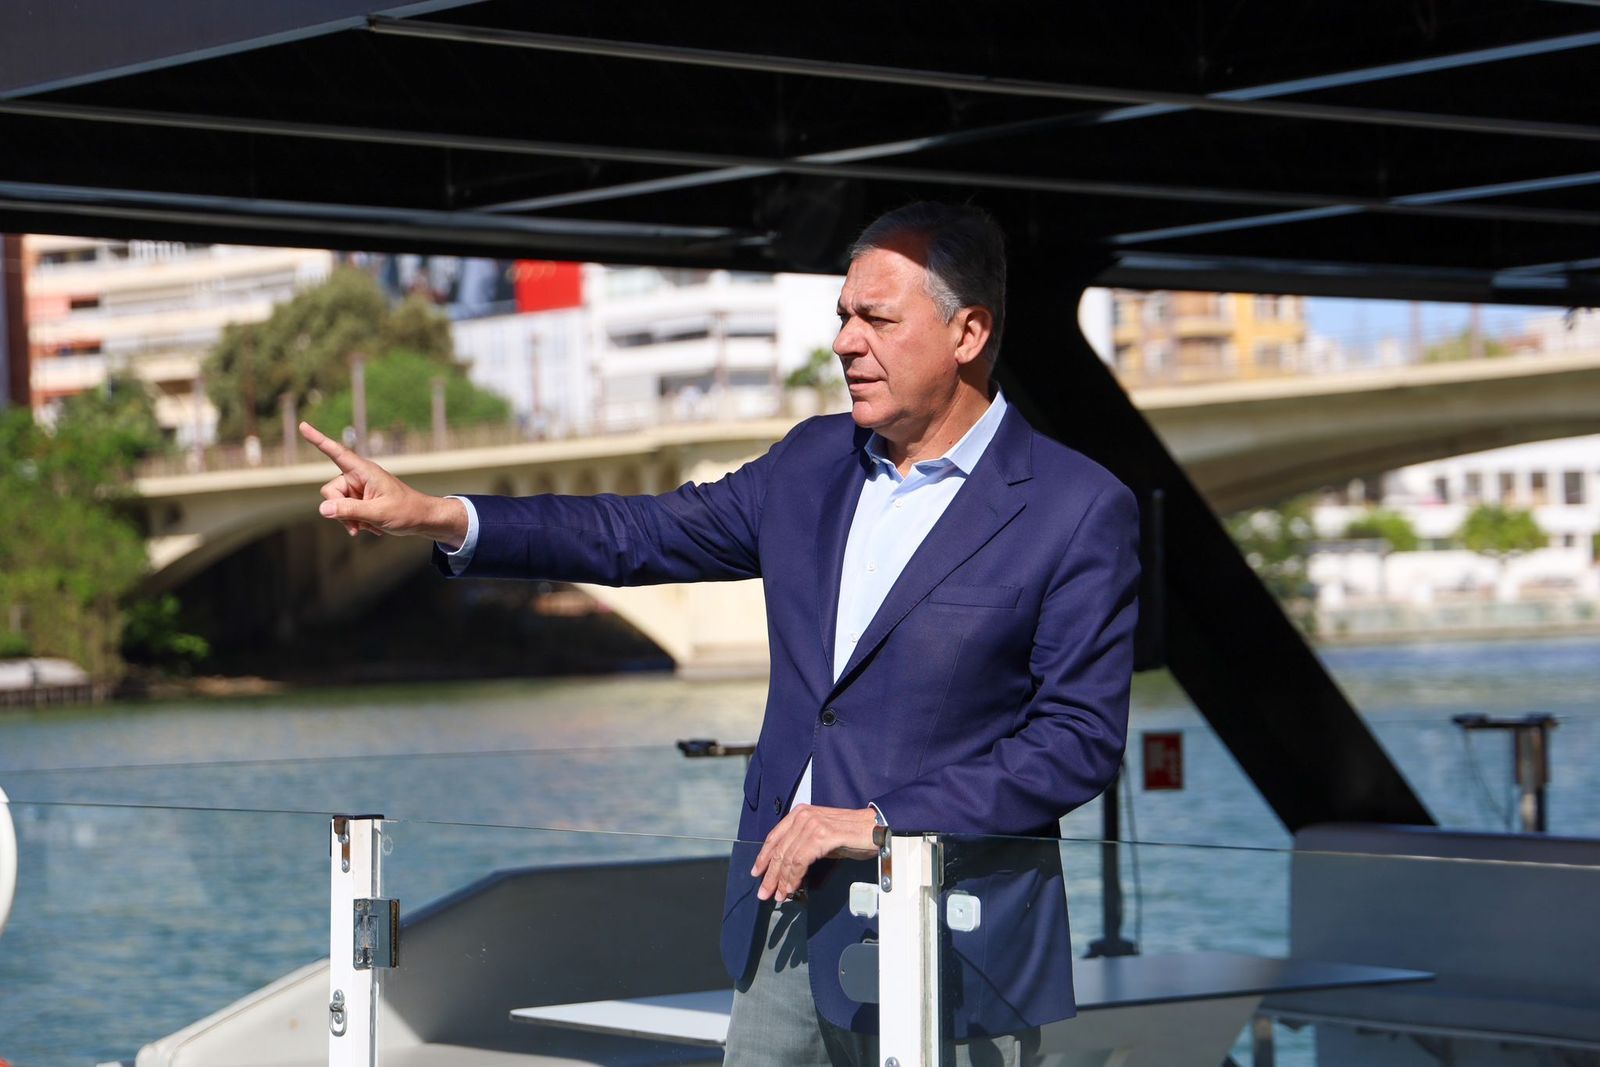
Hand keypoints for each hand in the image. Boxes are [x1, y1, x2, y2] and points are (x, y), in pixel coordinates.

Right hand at [299, 421, 467, 545]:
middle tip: (357, 526)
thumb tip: (323, 509)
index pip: (337, 453)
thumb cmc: (406, 511)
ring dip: (348, 519)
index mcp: (365, 471)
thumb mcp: (378, 513)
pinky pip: (344, 511)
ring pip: (335, 504)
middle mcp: (358, 476)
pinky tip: (371, 527)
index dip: (318, 440)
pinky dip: (354, 521)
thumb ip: (349, 510)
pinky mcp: (360, 500)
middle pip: (330, 491)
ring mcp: (359, 489)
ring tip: (369, 527)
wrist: (422, 520)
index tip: (303, 426)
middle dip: (339, 510)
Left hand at [751, 805, 878, 901]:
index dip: (763, 857)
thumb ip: (803, 847)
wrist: (876, 828)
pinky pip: (800, 861)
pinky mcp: (821, 835)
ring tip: (779, 895)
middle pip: (779, 850)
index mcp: (800, 814)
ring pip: (787, 858)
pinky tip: (792, 887)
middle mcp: (803, 816)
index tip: (757, 873)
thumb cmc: (853, 834)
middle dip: (770, 875)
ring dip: (781, 880)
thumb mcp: (822, 836)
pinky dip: (794, 877)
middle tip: (764, 892)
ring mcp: (812, 824)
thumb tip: (788, 870)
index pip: (774, 837)